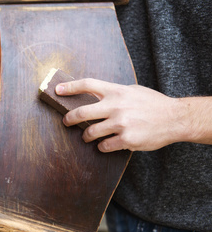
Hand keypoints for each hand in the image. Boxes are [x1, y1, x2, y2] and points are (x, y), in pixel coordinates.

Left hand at [55, 78, 185, 151]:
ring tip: (88, 137)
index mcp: (117, 91)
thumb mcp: (132, 91)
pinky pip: (105, 145)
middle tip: (66, 121)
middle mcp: (116, 106)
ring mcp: (121, 123)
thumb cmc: (152, 103)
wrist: (174, 118)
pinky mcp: (127, 139)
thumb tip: (93, 96)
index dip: (69, 87)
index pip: (88, 84)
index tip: (57, 90)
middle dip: (70, 118)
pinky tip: (105, 144)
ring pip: (91, 132)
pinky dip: (102, 146)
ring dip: (86, 136)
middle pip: (82, 112)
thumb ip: (113, 93)